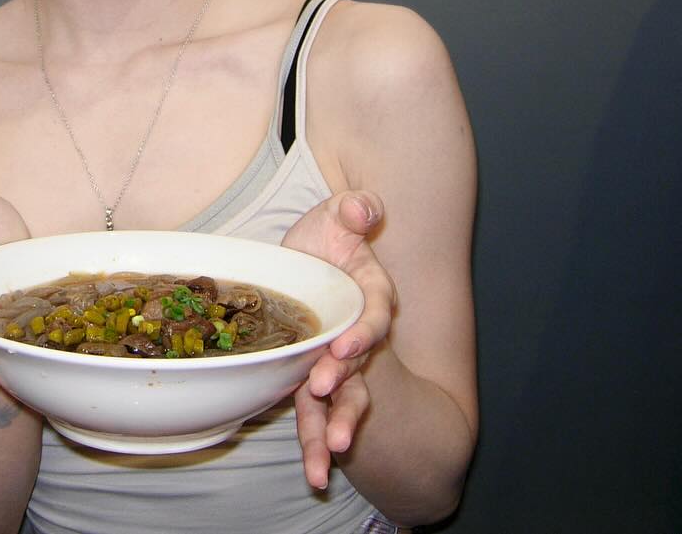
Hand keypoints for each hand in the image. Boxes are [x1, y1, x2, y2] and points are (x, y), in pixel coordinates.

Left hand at [281, 191, 396, 489]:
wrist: (308, 259)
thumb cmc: (327, 238)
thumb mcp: (337, 215)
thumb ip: (353, 210)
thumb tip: (362, 205)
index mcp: (369, 298)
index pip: (372, 317)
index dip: (363, 332)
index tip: (345, 345)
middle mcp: (358, 335)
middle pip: (358, 364)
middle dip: (345, 382)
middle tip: (326, 391)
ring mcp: (338, 361)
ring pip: (344, 400)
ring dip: (337, 425)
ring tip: (331, 451)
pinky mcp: (312, 377)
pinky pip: (315, 414)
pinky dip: (315, 441)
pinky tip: (315, 476)